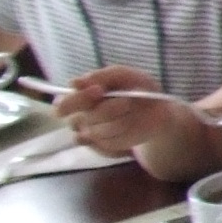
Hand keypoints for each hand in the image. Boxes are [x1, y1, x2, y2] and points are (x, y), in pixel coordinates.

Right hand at [57, 67, 196, 155]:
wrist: (157, 111)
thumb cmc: (137, 88)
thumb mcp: (126, 75)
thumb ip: (102, 76)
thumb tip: (74, 82)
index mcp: (80, 97)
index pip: (64, 104)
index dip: (79, 98)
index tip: (98, 90)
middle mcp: (80, 116)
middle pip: (77, 120)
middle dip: (105, 111)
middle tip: (126, 103)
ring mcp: (89, 133)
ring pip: (96, 133)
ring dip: (121, 122)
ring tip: (136, 113)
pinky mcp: (101, 146)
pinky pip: (104, 146)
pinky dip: (121, 138)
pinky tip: (132, 129)